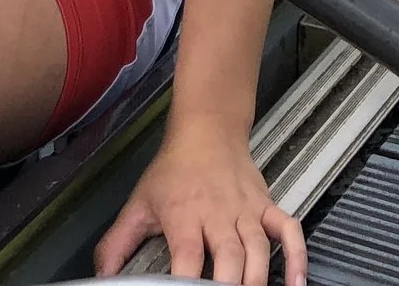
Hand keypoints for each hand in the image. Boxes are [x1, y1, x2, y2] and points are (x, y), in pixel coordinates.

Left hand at [94, 122, 303, 285]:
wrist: (207, 129)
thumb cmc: (175, 168)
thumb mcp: (139, 204)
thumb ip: (117, 244)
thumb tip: (102, 277)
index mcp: (184, 215)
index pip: (187, 256)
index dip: (187, 282)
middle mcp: (218, 214)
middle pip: (229, 256)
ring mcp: (246, 211)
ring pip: (259, 248)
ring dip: (259, 278)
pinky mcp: (266, 207)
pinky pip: (288, 231)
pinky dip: (297, 256)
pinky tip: (296, 282)